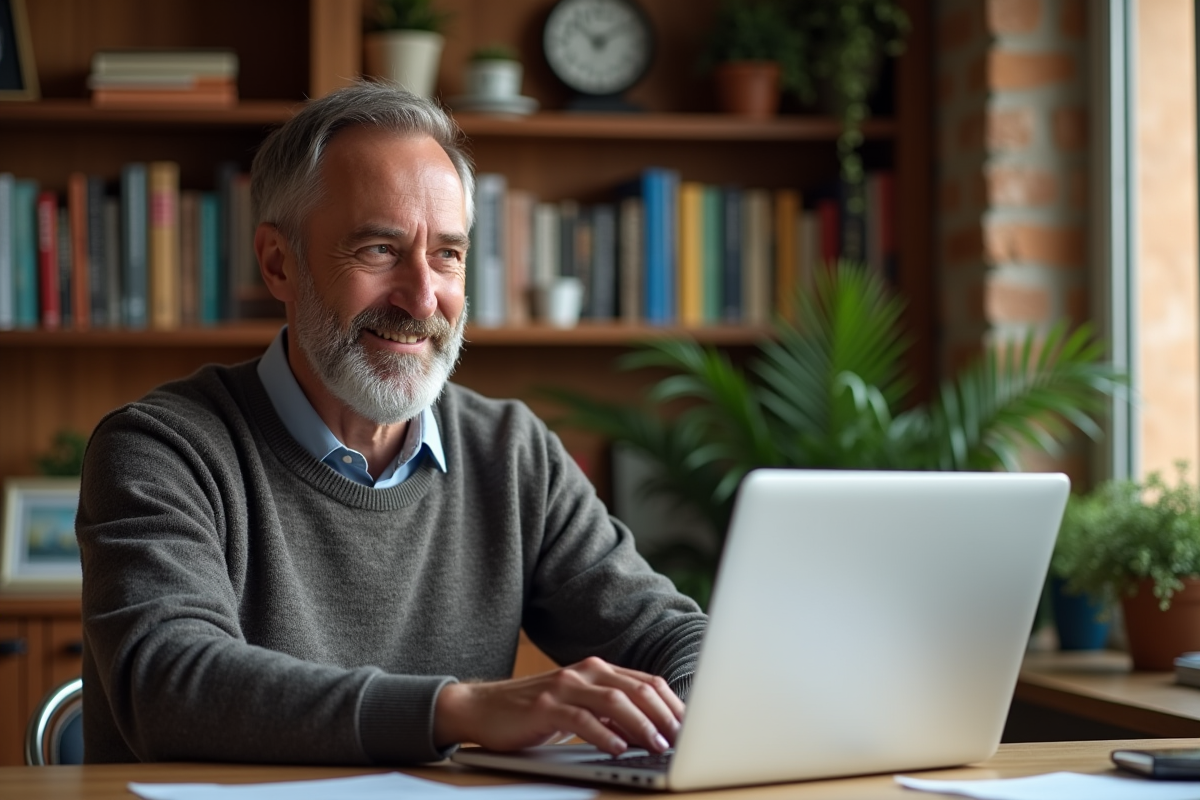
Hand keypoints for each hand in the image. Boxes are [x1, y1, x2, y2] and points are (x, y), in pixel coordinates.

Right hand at [434, 657, 683, 755]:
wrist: (483, 708)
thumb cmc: (535, 712)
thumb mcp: (580, 708)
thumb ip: (612, 714)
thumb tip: (652, 733)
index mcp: (598, 671)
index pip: (647, 683)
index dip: (673, 705)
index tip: (692, 727)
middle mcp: (585, 673)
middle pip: (637, 689)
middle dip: (664, 715)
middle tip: (682, 739)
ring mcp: (565, 687)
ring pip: (614, 701)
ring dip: (641, 725)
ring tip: (657, 745)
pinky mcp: (545, 707)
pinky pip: (581, 719)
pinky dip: (603, 734)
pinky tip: (618, 749)